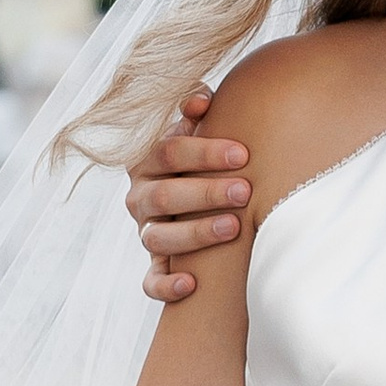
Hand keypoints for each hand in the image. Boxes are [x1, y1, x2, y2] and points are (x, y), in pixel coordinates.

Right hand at [123, 86, 250, 304]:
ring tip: (232, 228)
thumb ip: (196, 112)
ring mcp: (146, 231)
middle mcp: (141, 196)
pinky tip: (191, 284)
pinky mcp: (155, 265)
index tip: (243, 153)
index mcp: (148, 160)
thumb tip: (200, 100)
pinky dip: (166, 285)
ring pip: (157, 237)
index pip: (168, 152)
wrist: (197, 198)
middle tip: (245, 190)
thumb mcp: (197, 132)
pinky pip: (150, 281)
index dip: (204, 152)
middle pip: (165, 194)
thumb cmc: (205, 158)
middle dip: (206, 192)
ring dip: (195, 233)